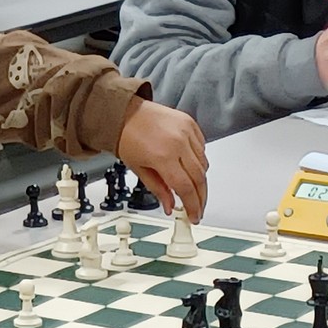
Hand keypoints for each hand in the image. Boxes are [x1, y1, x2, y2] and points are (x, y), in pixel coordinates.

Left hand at [116, 97, 207, 221]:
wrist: (124, 111)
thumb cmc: (126, 136)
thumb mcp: (138, 168)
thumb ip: (157, 188)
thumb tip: (169, 205)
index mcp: (162, 156)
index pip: (185, 188)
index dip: (192, 206)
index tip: (193, 216)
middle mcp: (178, 142)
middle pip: (199, 178)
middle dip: (200, 197)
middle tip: (197, 208)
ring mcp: (186, 131)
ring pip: (203, 163)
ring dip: (200, 179)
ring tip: (192, 189)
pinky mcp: (189, 123)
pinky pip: (202, 147)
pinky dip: (199, 159)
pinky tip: (190, 166)